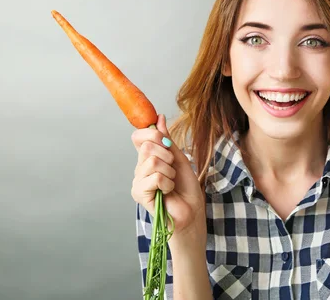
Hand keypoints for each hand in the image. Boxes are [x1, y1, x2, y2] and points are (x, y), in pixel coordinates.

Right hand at [130, 114, 205, 238]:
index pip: (139, 137)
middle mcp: (139, 168)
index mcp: (148, 158)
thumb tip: (159, 118)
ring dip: (170, 171)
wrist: (191, 210)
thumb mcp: (178, 157)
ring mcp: (138, 181)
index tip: (167, 142)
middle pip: (147, 146)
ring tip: (172, 182)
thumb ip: (167, 139)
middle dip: (167, 155)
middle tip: (173, 169)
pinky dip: (168, 183)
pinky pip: (155, 177)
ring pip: (152, 161)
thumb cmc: (186, 187)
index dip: (153, 134)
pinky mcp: (139, 194)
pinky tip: (168, 191)